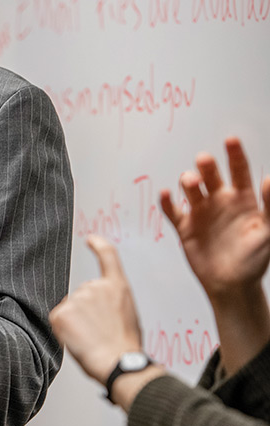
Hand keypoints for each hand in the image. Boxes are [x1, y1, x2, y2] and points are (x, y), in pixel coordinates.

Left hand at [49, 235, 143, 384]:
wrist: (118, 362)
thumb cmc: (126, 346)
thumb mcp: (128, 314)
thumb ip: (112, 302)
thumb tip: (99, 306)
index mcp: (117, 287)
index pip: (108, 256)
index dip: (99, 245)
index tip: (91, 239)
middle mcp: (95, 287)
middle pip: (83, 294)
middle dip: (87, 311)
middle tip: (100, 331)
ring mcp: (76, 298)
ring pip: (70, 308)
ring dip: (76, 322)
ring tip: (92, 338)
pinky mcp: (60, 312)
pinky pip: (59, 320)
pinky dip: (65, 331)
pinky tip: (79, 339)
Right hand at [160, 137, 269, 299]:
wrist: (232, 285)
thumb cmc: (254, 259)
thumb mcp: (268, 231)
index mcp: (243, 200)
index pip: (240, 171)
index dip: (235, 155)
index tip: (231, 140)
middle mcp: (220, 202)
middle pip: (211, 176)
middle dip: (206, 166)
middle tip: (203, 159)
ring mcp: (202, 213)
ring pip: (191, 190)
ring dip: (188, 182)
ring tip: (191, 182)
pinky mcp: (185, 227)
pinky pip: (173, 211)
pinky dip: (167, 202)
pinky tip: (166, 194)